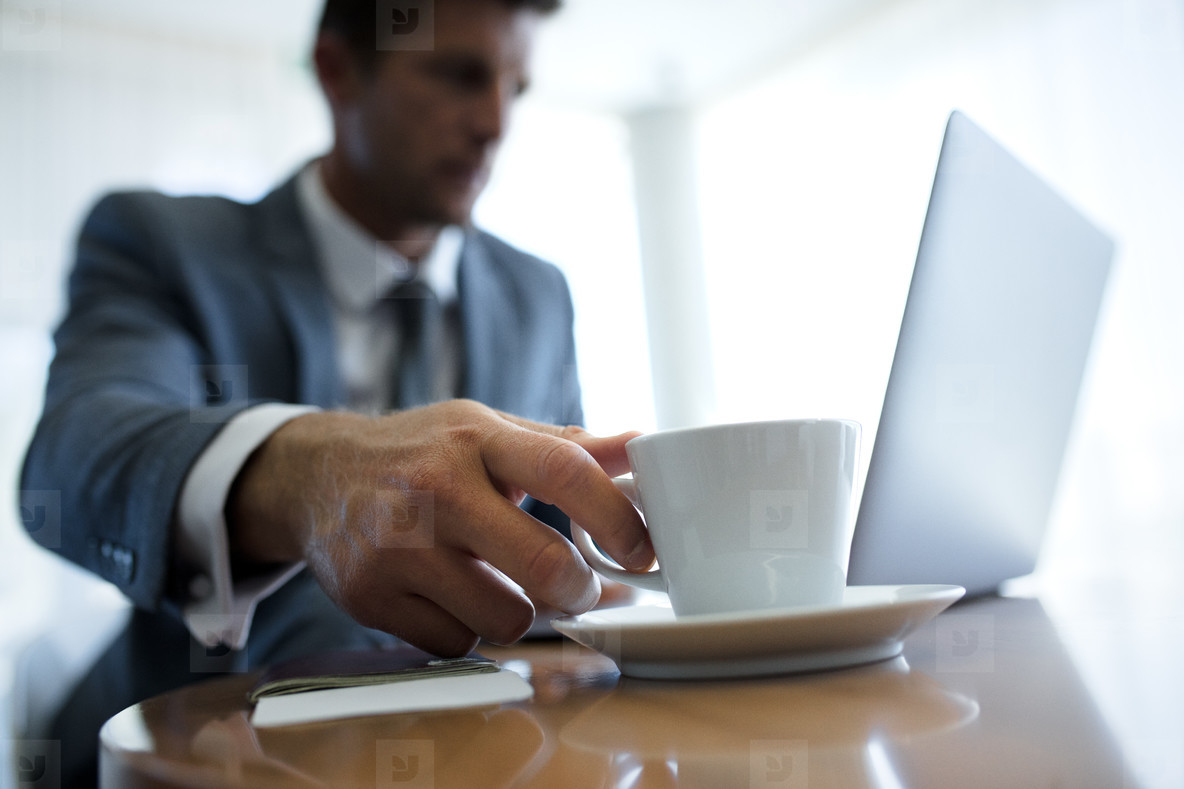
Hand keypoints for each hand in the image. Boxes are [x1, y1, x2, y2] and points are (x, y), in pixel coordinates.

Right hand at [228, 399, 651, 655]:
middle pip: (543, 565)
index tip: (640, 550)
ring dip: (519, 611)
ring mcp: (398, 548)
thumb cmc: (420, 452)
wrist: (314, 477)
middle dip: (581, 589)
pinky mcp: (371, 597)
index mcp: (477, 438)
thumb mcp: (488, 429)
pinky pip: (456, 642)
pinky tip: (450, 594)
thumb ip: (566, 445)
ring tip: (500, 581)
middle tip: (581, 586)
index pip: (567, 472)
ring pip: (505, 618)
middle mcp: (436, 490)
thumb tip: (641, 445)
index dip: (618, 518)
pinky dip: (466, 628)